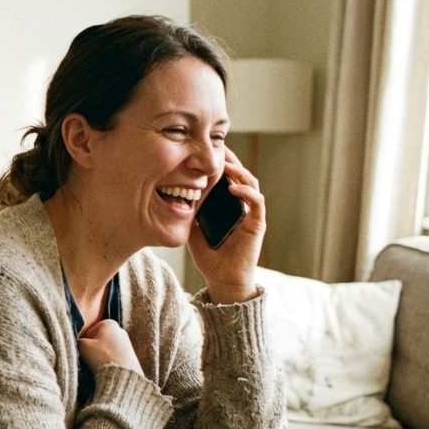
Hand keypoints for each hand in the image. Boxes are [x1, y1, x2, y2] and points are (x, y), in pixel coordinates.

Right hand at [78, 320, 141, 374]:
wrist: (121, 375)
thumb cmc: (100, 356)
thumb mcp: (82, 345)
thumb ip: (79, 340)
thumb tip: (80, 343)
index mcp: (109, 323)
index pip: (89, 333)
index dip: (85, 343)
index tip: (86, 351)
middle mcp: (120, 331)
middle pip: (99, 340)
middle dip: (95, 348)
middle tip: (92, 358)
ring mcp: (128, 344)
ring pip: (107, 349)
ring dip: (101, 356)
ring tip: (100, 364)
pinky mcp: (132, 356)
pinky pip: (115, 357)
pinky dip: (110, 362)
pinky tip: (108, 368)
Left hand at [187, 147, 263, 303]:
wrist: (223, 280)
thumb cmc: (208, 256)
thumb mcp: (192, 228)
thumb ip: (188, 212)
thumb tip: (171, 195)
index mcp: (228, 205)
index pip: (227, 177)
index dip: (219, 163)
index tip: (206, 150)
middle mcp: (242, 206)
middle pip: (240, 175)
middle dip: (230, 160)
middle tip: (217, 147)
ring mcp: (251, 214)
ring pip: (251, 184)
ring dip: (239, 172)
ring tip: (225, 164)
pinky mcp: (257, 224)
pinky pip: (257, 203)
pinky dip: (246, 193)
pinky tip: (233, 187)